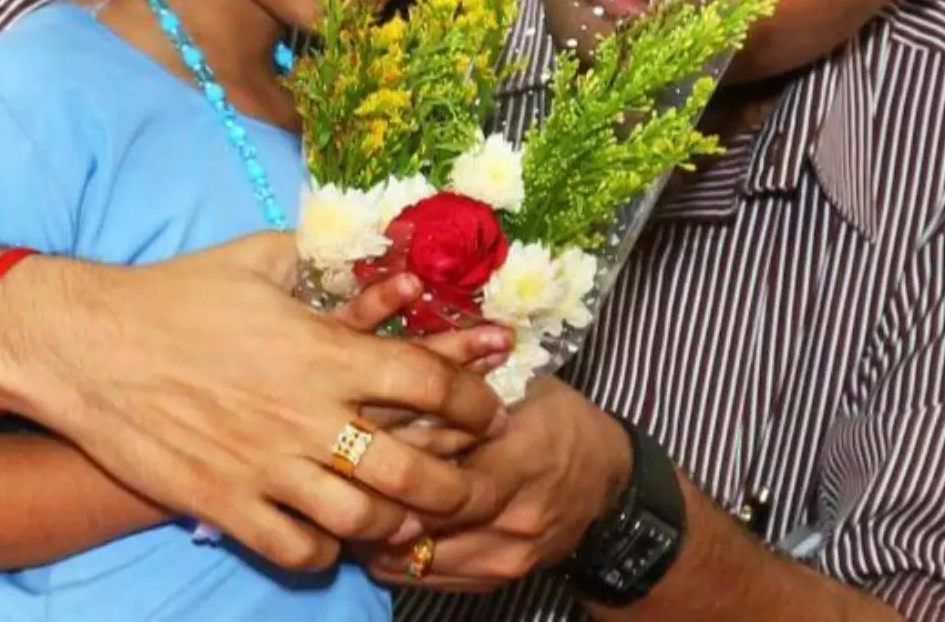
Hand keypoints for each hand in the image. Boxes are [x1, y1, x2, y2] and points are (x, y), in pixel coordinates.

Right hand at [0, 232, 506, 571]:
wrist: (88, 345)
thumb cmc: (175, 294)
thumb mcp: (259, 257)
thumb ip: (325, 259)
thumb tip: (374, 248)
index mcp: (323, 351)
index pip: (430, 383)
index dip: (473, 399)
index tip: (486, 408)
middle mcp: (304, 414)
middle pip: (413, 470)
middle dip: (457, 485)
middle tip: (467, 484)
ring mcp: (265, 465)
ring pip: (362, 520)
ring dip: (396, 523)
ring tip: (406, 515)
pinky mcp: (224, 502)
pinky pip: (295, 549)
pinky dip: (324, 550)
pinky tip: (329, 534)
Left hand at [362, 377, 631, 591]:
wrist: (609, 484)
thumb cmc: (561, 421)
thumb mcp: (525, 385)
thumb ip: (468, 381)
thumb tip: (402, 364)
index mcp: (521, 459)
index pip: (445, 478)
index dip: (396, 467)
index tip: (359, 446)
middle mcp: (513, 518)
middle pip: (422, 524)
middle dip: (375, 505)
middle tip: (335, 479)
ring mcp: (506, 558)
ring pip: (417, 559)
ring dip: (378, 535)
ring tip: (348, 503)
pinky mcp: (497, 581)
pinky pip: (429, 580)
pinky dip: (398, 557)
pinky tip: (377, 530)